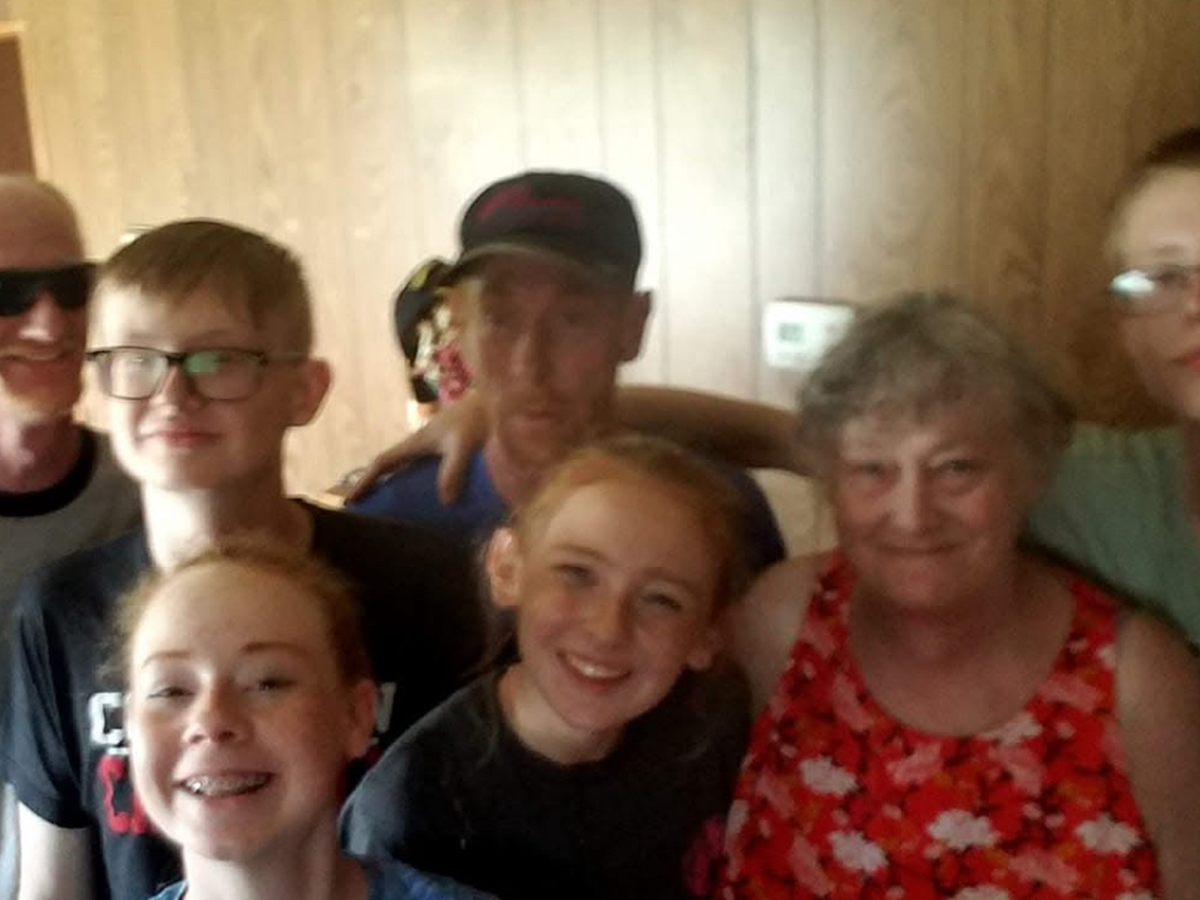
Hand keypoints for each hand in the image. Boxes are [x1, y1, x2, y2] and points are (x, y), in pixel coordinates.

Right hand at [346, 392, 487, 504]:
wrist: (498, 400)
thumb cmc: (477, 419)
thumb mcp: (463, 445)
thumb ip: (452, 470)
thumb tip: (445, 502)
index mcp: (416, 442)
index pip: (382, 463)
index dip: (365, 481)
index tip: (350, 502)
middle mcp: (421, 444)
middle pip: (391, 467)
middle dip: (377, 487)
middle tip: (368, 513)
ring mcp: (435, 445)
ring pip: (408, 469)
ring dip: (398, 487)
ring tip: (396, 513)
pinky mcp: (450, 448)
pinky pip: (426, 470)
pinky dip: (421, 485)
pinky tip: (432, 501)